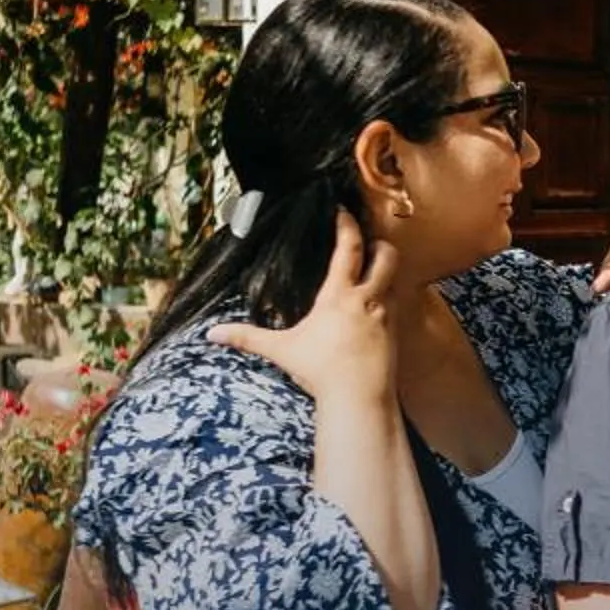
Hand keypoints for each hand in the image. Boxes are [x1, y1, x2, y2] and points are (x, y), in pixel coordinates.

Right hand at [207, 212, 398, 406]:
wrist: (360, 398)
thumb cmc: (321, 371)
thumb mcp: (281, 350)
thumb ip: (248, 338)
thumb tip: (212, 334)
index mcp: (340, 295)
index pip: (348, 248)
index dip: (347, 225)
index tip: (342, 211)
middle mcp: (368, 299)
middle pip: (387, 256)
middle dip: (381, 244)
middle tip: (369, 243)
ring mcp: (387, 315)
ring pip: (395, 280)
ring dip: (387, 272)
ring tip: (372, 273)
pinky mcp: (397, 333)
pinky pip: (397, 306)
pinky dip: (389, 299)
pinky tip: (377, 308)